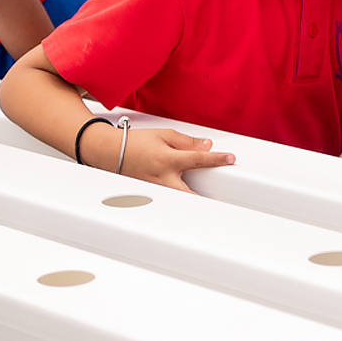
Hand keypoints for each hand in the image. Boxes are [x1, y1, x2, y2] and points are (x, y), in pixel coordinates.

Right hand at [87, 126, 233, 192]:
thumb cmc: (136, 142)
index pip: (199, 159)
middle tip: (222, 202)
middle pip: (190, 193)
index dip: (217, 159)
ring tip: (208, 205)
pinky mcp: (150, 194)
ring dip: (192, 201)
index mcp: (168, 160)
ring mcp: (156, 189)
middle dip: (205, 200)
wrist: (110, 152)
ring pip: (178, 200)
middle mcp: (163, 177)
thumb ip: (187, 142)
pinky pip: (168, 199)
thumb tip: (206, 146)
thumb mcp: (164, 135)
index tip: (230, 159)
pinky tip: (186, 202)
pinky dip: (178, 200)